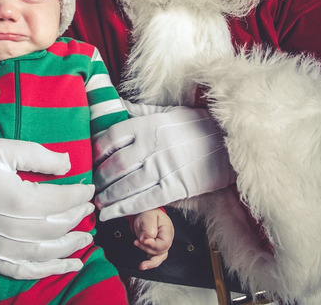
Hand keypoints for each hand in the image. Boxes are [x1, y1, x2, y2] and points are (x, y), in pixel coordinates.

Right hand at [0, 139, 95, 279]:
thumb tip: (68, 164)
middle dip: (78, 217)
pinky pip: (30, 271)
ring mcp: (5, 248)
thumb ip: (39, 155)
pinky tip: (70, 265)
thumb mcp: (3, 149)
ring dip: (72, 245)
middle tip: (88, 209)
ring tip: (86, 238)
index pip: (63, 200)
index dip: (80, 195)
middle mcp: (16, 229)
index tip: (88, 189)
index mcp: (21, 200)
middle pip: (59, 226)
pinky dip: (53, 269)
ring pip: (50, 251)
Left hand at [93, 106, 234, 221]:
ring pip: (126, 185)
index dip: (97, 151)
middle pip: (115, 165)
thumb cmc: (198, 125)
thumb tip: (118, 106)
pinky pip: (144, 200)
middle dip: (99, 179)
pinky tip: (111, 214)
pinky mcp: (175, 186)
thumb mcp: (169, 111)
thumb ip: (141, 112)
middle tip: (91, 187)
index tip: (91, 160)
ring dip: (107, 197)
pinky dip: (124, 209)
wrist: (229, 141)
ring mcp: (162, 167)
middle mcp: (151, 146)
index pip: (111, 137)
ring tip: (97, 203)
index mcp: (147, 125)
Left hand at [131, 209, 173, 270]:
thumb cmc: (148, 213)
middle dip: (147, 248)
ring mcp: (161, 244)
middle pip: (160, 251)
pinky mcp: (155, 248)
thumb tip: (146, 240)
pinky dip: (149, 263)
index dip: (153, 244)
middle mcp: (167, 239)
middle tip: (137, 241)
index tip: (143, 240)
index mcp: (167, 231)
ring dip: (150, 262)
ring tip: (142, 266)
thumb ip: (148, 228)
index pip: (164, 244)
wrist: (145, 213)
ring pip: (159, 258)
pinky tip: (143, 265)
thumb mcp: (148, 217)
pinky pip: (154, 258)